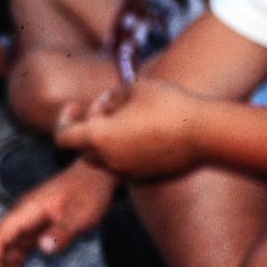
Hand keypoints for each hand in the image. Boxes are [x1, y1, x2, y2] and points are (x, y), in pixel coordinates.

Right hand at [0, 159, 116, 266]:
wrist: (97, 173)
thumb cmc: (89, 189)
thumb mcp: (82, 212)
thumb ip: (63, 229)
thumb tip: (43, 247)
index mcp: (27, 209)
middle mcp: (21, 216)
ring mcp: (26, 223)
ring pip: (6, 253)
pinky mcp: (34, 229)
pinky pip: (17, 252)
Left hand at [54, 77, 203, 178]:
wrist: (203, 133)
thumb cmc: (167, 104)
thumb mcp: (133, 87)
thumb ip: (110, 98)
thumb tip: (105, 107)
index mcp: (98, 137)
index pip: (62, 137)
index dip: (64, 119)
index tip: (75, 106)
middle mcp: (108, 160)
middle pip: (83, 149)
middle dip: (90, 129)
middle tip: (111, 109)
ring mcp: (126, 173)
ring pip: (105, 159)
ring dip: (109, 141)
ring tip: (131, 119)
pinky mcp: (144, 179)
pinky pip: (125, 166)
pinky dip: (127, 152)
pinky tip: (147, 134)